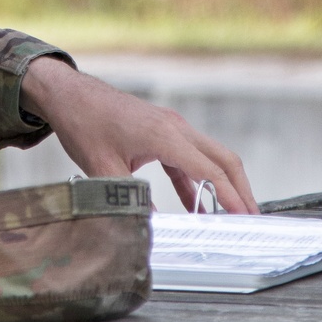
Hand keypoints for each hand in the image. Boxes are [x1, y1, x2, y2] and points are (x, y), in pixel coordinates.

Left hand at [20, 57, 258, 213]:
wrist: (69, 95)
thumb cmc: (83, 124)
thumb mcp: (101, 169)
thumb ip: (128, 197)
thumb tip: (149, 226)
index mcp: (164, 136)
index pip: (210, 170)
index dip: (232, 196)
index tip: (246, 218)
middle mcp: (175, 128)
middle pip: (223, 159)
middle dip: (242, 189)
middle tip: (252, 218)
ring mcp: (171, 127)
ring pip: (209, 157)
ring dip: (222, 185)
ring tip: (230, 215)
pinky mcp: (162, 130)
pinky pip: (188, 157)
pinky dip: (196, 180)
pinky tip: (196, 204)